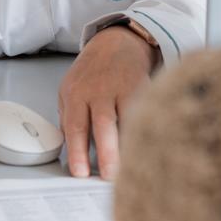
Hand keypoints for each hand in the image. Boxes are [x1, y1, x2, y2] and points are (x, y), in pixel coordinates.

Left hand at [58, 28, 155, 180]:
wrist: (117, 43)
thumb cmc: (92, 73)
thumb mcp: (70, 90)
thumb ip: (69, 119)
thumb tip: (69, 150)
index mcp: (77, 94)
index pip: (75, 127)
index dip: (77, 152)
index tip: (80, 173)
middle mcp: (100, 91)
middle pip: (103, 125)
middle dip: (107, 153)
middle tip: (110, 177)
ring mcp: (124, 88)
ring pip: (128, 120)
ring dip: (130, 145)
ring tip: (133, 168)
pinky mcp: (144, 87)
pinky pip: (147, 111)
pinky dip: (149, 129)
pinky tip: (151, 146)